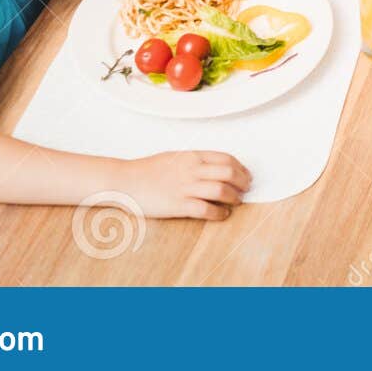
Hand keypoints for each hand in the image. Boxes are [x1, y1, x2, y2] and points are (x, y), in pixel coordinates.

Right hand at [118, 151, 250, 220]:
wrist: (125, 181)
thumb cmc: (147, 170)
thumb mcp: (175, 157)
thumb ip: (195, 161)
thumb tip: (214, 167)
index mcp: (192, 156)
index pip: (226, 158)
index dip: (241, 168)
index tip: (246, 175)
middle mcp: (191, 170)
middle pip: (229, 173)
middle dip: (243, 182)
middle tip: (246, 189)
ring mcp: (185, 187)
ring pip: (221, 190)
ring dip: (234, 197)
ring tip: (237, 201)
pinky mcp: (178, 205)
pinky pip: (206, 210)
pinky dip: (219, 213)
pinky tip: (222, 215)